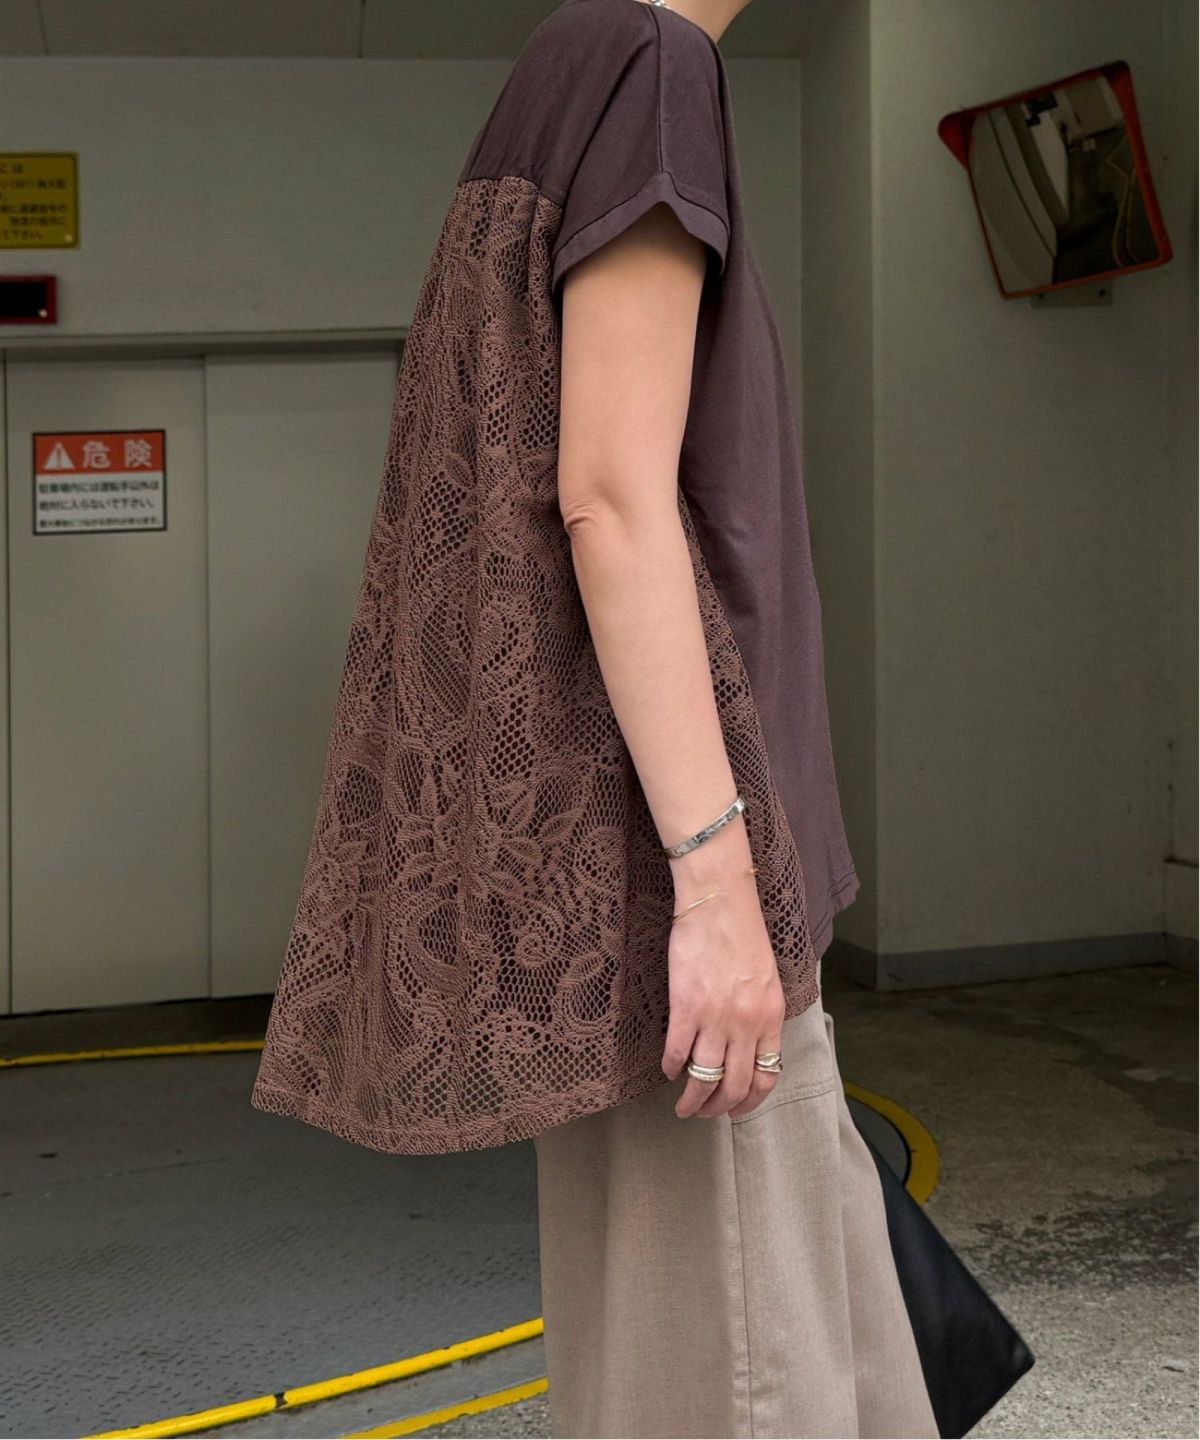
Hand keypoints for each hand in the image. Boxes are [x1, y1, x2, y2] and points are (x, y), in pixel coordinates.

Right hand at [661, 820, 785, 1119]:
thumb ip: (760, 1014)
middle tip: (704, 1113)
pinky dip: (670, 1067)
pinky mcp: (686, 1006)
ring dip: (692, 1100)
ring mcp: (715, 1018)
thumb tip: (750, 1043)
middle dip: (718, 1108)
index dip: (750, 1101)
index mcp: (770, 1018)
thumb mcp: (767, 979)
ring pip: (705, 1077)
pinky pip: (677, 1051)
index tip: (736, 1110)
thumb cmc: (743, 934)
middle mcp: (746, 1025)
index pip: (766, 1076)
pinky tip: (667, 1069)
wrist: (719, 902)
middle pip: (735, 1085)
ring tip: (683, 1106)